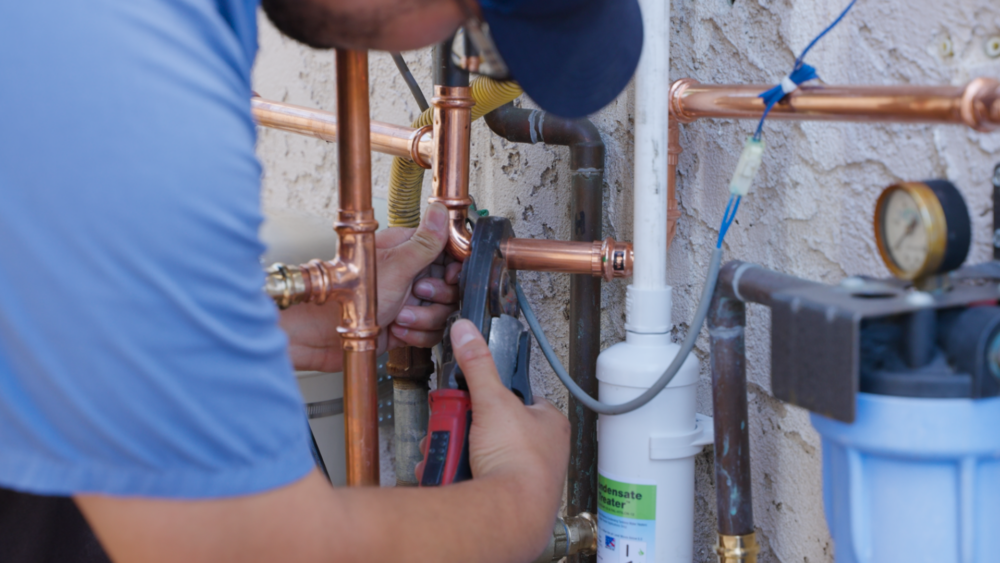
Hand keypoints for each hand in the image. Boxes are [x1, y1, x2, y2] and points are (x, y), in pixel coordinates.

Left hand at [280, 203, 459, 371]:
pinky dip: (417, 335)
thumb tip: (439, 210)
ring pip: (442, 311)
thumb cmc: (349, 297)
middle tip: (417, 294)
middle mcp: (409, 274)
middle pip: (450, 285)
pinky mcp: (406, 324)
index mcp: (406, 250)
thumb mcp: (396, 266)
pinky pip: (431, 331)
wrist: (322, 335)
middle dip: (438, 297)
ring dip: (424, 319)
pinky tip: (398, 330)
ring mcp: (408, 299)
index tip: (449, 276)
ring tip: (401, 316)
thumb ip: (425, 242)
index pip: (447, 252)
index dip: (454, 267)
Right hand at [416, 320, 569, 556]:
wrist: (509, 514)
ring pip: (476, 451)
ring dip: (452, 449)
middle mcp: (538, 451)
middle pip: (488, 426)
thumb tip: (467, 333)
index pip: (516, 398)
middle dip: (461, 426)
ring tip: (445, 450)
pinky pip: (470, 476)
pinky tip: (445, 471)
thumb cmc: (518, 461)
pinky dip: (452, 472)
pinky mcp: (500, 496)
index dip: (489, 395)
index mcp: (547, 423)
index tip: (470, 396)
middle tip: (450, 426)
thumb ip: (477, 366)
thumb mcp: (493, 400)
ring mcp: (518, 475)